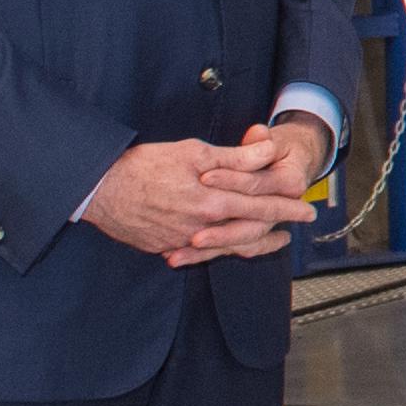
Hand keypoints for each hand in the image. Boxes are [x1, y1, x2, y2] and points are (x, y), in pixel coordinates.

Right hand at [78, 132, 305, 262]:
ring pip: (229, 245)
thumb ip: (235, 157)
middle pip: (251, 228)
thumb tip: (267, 152)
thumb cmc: (143, 166)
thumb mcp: (193, 152)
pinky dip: (220, 249)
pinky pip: (202, 253)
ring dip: (255, 242)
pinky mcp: (167, 247)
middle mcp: (202, 228)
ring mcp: (184, 242)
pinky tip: (229, 245)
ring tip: (273, 239)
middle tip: (301, 221)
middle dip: (279, 223)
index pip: (261, 204)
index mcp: (212, 202)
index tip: (306, 204)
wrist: (99, 190)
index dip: (286, 204)